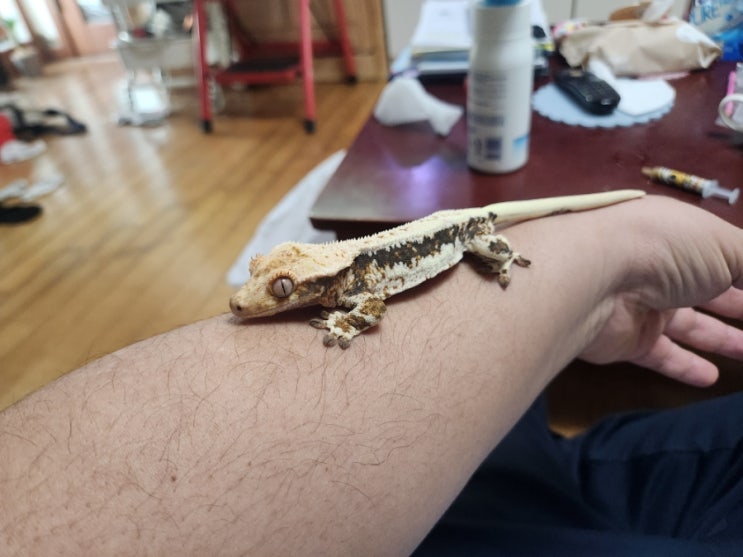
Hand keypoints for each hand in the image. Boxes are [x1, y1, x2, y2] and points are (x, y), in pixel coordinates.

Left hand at [578, 196, 742, 386]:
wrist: (594, 277)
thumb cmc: (666, 249)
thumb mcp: (725, 245)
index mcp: (682, 236)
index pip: (724, 255)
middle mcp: (661, 268)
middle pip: (707, 291)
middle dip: (736, 306)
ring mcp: (642, 304)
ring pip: (687, 325)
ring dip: (719, 339)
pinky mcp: (627, 339)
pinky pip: (661, 355)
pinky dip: (684, 366)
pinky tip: (710, 378)